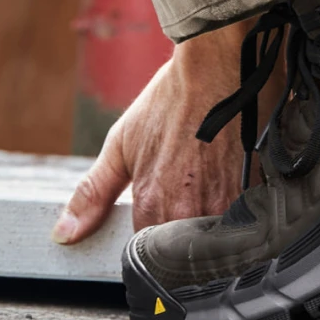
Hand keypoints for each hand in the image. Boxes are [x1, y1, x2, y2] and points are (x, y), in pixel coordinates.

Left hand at [51, 19, 278, 243]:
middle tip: (186, 200)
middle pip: (184, 252)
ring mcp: (227, 206)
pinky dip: (237, 214)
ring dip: (210, 229)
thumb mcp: (120, 144)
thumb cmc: (171, 100)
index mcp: (153, 204)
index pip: (147, 252)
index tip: (156, 225)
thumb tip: (63, 233)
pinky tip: (231, 184)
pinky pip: (244, 224)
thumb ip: (92, 194)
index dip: (149, 242)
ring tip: (209, 189)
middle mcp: (190, 213)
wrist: (220, 67)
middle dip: (182, 238)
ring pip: (215, 242)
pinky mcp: (256, 195)